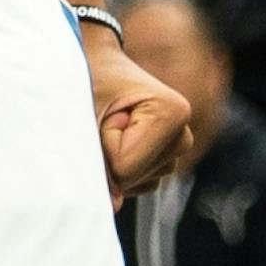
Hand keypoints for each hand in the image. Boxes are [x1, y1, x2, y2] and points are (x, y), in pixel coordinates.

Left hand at [84, 28, 191, 204]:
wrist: (98, 59)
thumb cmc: (89, 75)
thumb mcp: (82, 109)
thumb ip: (92, 158)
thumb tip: (112, 207)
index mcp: (172, 112)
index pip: (126, 165)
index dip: (103, 144)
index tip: (103, 111)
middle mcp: (183, 133)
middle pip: (134, 176)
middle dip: (108, 154)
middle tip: (102, 115)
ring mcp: (178, 147)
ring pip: (137, 181)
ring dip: (113, 159)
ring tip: (108, 121)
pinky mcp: (168, 157)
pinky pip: (140, 181)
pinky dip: (122, 166)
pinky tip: (116, 137)